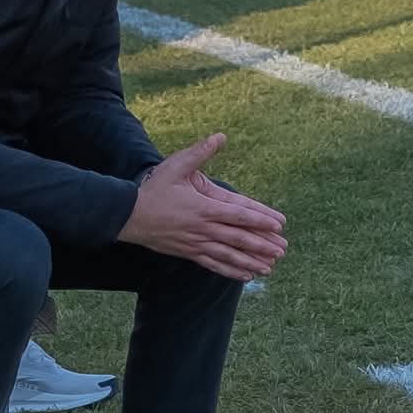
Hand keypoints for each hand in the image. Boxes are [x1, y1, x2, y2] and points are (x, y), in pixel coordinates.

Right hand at [119, 134, 286, 280]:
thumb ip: (200, 152)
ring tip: (269, 267)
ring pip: (229, 256)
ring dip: (251, 262)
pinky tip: (245, 276)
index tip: (279, 225)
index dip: (260, 220)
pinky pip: (214, 265)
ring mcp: (196, 243)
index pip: (238, 215)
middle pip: (239, 239)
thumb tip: (220, 136)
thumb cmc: (154, 189)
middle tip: (282, 250)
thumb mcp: (175, 166)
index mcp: (204, 207)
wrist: (129, 216)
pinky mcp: (189, 253)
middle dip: (262, 245)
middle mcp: (203, 228)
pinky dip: (231, 271)